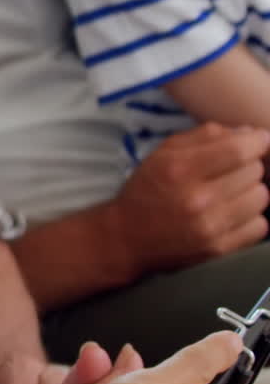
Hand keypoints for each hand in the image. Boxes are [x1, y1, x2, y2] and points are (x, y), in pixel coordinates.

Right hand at [114, 123, 269, 276]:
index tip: (259, 140)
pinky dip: (252, 218)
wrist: (126, 239)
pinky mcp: (218, 251)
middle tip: (234, 170)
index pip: (238, 150)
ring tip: (234, 193)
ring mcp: (210, 228)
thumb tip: (249, 133)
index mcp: (181, 170)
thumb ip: (205, 136)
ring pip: (261, 198)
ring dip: (252, 191)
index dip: (257, 141)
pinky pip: (260, 227)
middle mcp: (197, 200)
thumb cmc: (147, 190)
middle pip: (254, 172)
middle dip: (249, 166)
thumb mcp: (165, 152)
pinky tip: (235, 215)